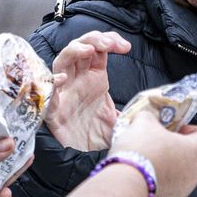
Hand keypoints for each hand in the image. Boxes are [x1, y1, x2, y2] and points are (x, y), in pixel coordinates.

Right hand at [45, 30, 130, 151]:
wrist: (81, 157)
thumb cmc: (97, 134)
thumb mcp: (120, 116)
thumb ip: (132, 108)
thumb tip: (149, 107)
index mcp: (94, 77)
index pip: (100, 49)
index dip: (110, 40)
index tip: (126, 47)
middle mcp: (78, 78)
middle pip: (80, 46)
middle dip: (94, 39)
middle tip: (109, 44)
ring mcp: (65, 90)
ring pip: (62, 59)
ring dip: (74, 50)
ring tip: (89, 50)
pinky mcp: (52, 107)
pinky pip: (48, 90)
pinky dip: (52, 82)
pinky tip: (62, 79)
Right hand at [107, 109, 196, 196]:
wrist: (125, 188)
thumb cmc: (141, 150)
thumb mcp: (143, 123)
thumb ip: (150, 118)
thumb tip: (147, 120)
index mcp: (195, 152)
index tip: (180, 130)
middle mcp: (194, 174)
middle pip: (195, 159)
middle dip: (178, 150)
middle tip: (159, 143)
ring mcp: (181, 192)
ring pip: (180, 175)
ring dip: (167, 167)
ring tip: (145, 160)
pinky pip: (165, 189)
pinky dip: (156, 182)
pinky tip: (138, 176)